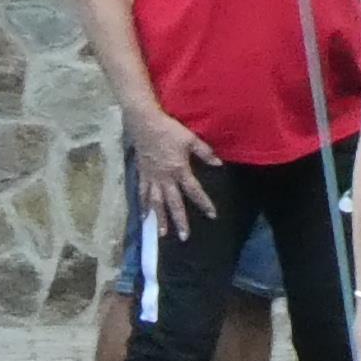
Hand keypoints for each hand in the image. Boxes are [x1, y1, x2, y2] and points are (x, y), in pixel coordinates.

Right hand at [123, 105, 213, 237]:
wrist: (144, 123)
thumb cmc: (169, 130)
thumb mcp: (190, 139)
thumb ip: (205, 153)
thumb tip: (218, 164)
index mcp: (179, 169)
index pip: (194, 190)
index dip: (204, 203)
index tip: (212, 215)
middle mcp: (165, 178)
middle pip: (173, 203)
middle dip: (179, 220)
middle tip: (184, 237)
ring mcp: (152, 178)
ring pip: (156, 203)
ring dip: (159, 219)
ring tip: (162, 233)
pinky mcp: (142, 175)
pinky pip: (142, 193)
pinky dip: (142, 205)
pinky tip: (144, 217)